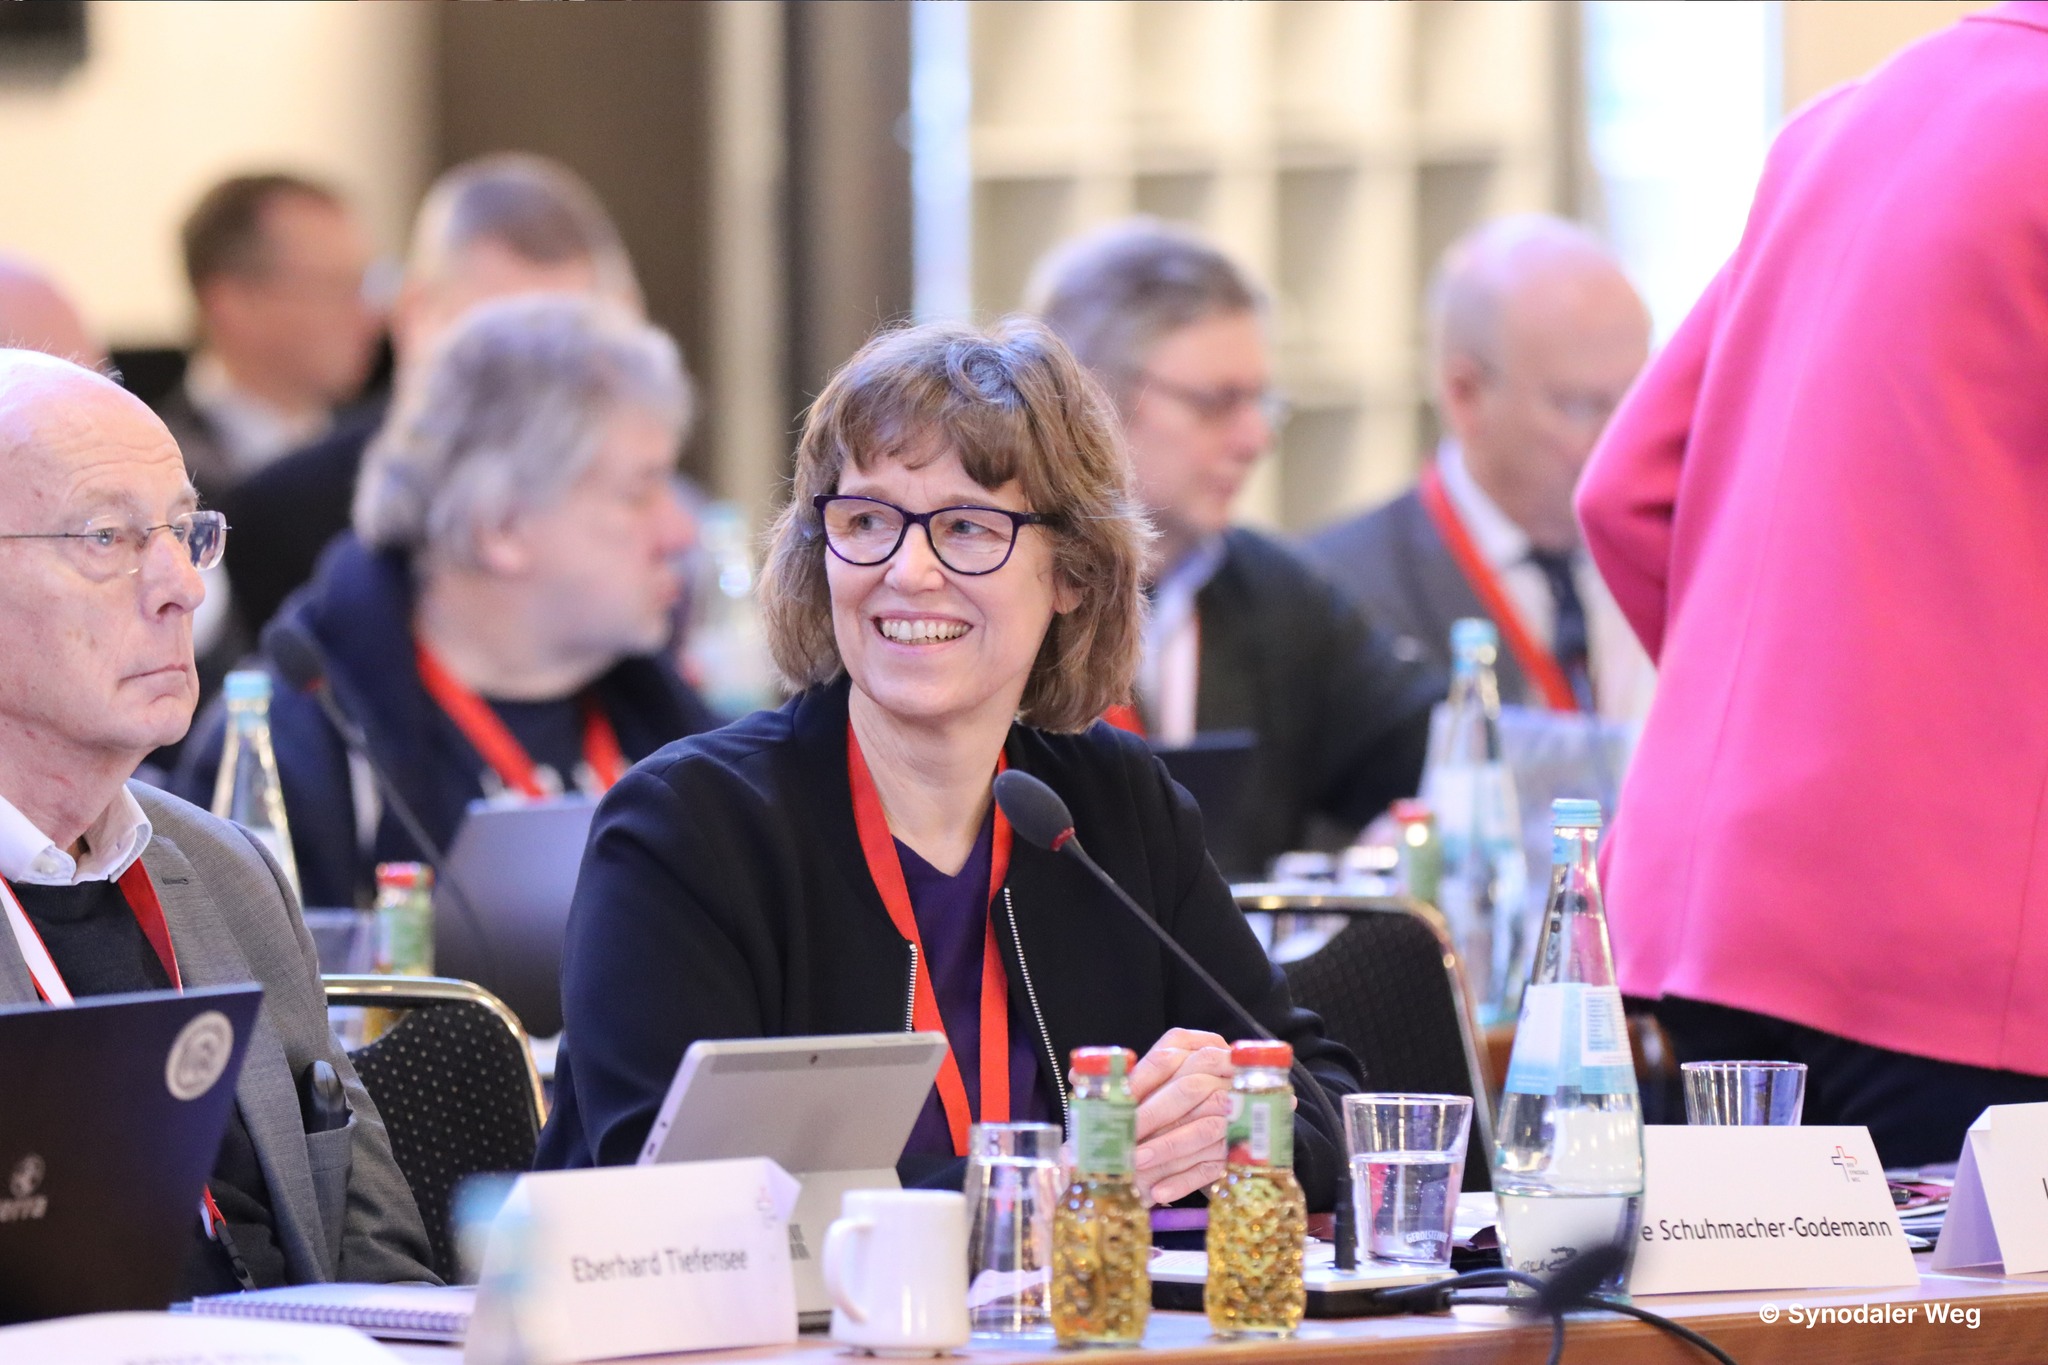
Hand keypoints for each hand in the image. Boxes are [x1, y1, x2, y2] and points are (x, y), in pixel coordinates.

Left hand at [1129, 1028, 1233, 1205]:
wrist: (1223, 1122)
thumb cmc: (1175, 1101)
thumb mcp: (1154, 1082)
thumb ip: (1122, 1079)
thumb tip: (1076, 1074)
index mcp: (1197, 1049)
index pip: (1167, 1058)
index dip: (1137, 1080)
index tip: (1113, 1104)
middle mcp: (1223, 1076)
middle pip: (1189, 1089)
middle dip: (1152, 1115)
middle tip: (1122, 1139)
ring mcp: (1236, 1114)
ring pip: (1205, 1128)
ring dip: (1167, 1148)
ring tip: (1136, 1166)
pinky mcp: (1239, 1151)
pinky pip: (1214, 1165)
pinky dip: (1184, 1180)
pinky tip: (1158, 1192)